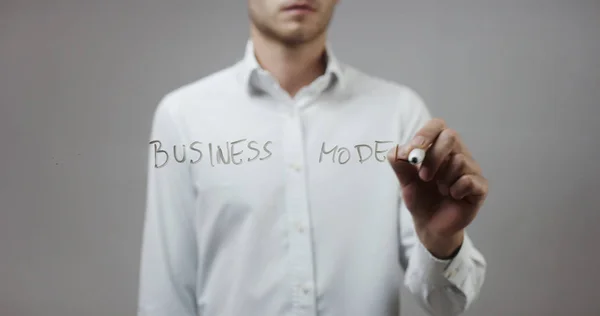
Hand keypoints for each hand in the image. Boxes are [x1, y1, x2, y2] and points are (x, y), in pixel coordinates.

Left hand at [387, 118, 487, 258]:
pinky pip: (469, 180)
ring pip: (459, 160)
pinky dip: (456, 190)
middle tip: (424, 176)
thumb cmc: (420, 198)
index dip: (425, 134)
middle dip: (434, 156)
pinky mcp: (480, 187)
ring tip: (440, 190)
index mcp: (439, 147)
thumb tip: (397, 150)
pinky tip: (452, 196)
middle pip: (451, 136)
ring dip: (443, 179)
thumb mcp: (404, 181)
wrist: (430, 225)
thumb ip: (399, 164)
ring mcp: (471, 169)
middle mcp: (457, 153)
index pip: (437, 126)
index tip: (414, 150)